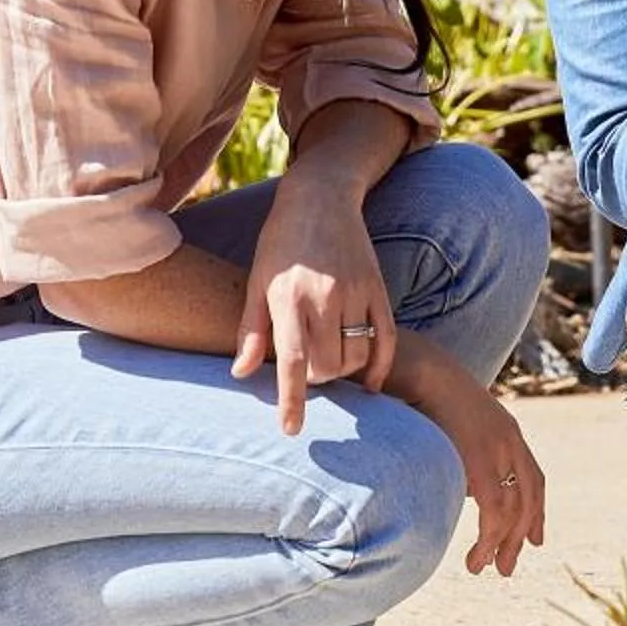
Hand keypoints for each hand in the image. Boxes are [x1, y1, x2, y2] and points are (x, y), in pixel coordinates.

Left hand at [233, 179, 393, 432]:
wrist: (321, 197)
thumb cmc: (280, 241)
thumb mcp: (256, 280)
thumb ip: (251, 329)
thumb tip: (240, 373)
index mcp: (288, 297)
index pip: (292, 361)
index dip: (291, 399)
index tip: (291, 429)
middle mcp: (324, 297)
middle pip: (328, 365)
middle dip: (316, 379)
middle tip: (306, 370)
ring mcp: (356, 293)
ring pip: (357, 356)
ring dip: (344, 370)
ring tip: (329, 362)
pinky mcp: (378, 289)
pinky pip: (386, 339)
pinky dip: (380, 366)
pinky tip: (369, 382)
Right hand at [386, 336, 546, 575]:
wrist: (415, 367)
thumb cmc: (422, 394)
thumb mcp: (450, 427)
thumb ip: (460, 454)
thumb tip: (458, 486)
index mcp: (506, 432)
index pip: (532, 478)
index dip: (536, 512)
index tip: (534, 539)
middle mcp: (510, 440)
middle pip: (528, 498)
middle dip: (520, 536)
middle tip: (507, 567)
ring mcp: (499, 449)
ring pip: (513, 510)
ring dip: (502, 544)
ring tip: (485, 567)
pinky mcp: (481, 459)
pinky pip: (494, 510)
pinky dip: (488, 539)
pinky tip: (476, 555)